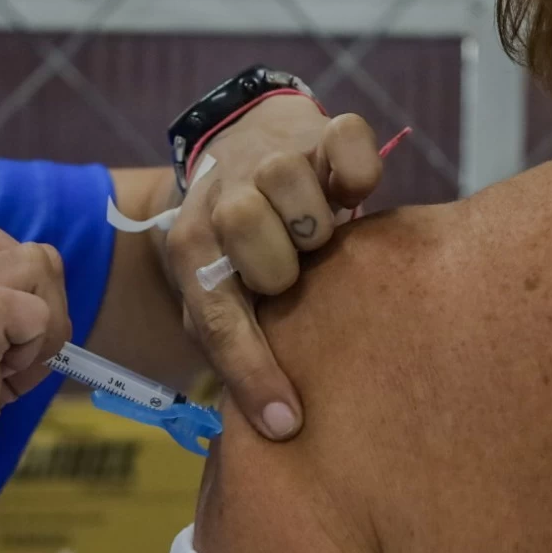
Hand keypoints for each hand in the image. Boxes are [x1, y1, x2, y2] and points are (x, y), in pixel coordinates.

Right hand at [0, 211, 71, 552]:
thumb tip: (25, 351)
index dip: (21, 288)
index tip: (5, 351)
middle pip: (30, 251)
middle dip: (48, 309)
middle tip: (14, 371)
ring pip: (36, 265)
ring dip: (45, 330)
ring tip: (4, 384)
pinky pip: (23, 306)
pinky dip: (35, 344)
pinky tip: (4, 391)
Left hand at [167, 97, 382, 438]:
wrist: (248, 146)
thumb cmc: (239, 245)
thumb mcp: (217, 293)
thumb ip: (227, 343)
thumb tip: (268, 419)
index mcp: (192, 250)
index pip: (215, 317)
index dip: (251, 373)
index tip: (287, 424)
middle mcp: (225, 198)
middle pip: (244, 227)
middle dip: (277, 265)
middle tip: (296, 276)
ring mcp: (273, 157)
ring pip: (292, 182)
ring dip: (316, 220)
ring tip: (321, 236)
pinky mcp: (323, 128)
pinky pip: (348, 141)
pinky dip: (359, 171)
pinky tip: (352, 192)